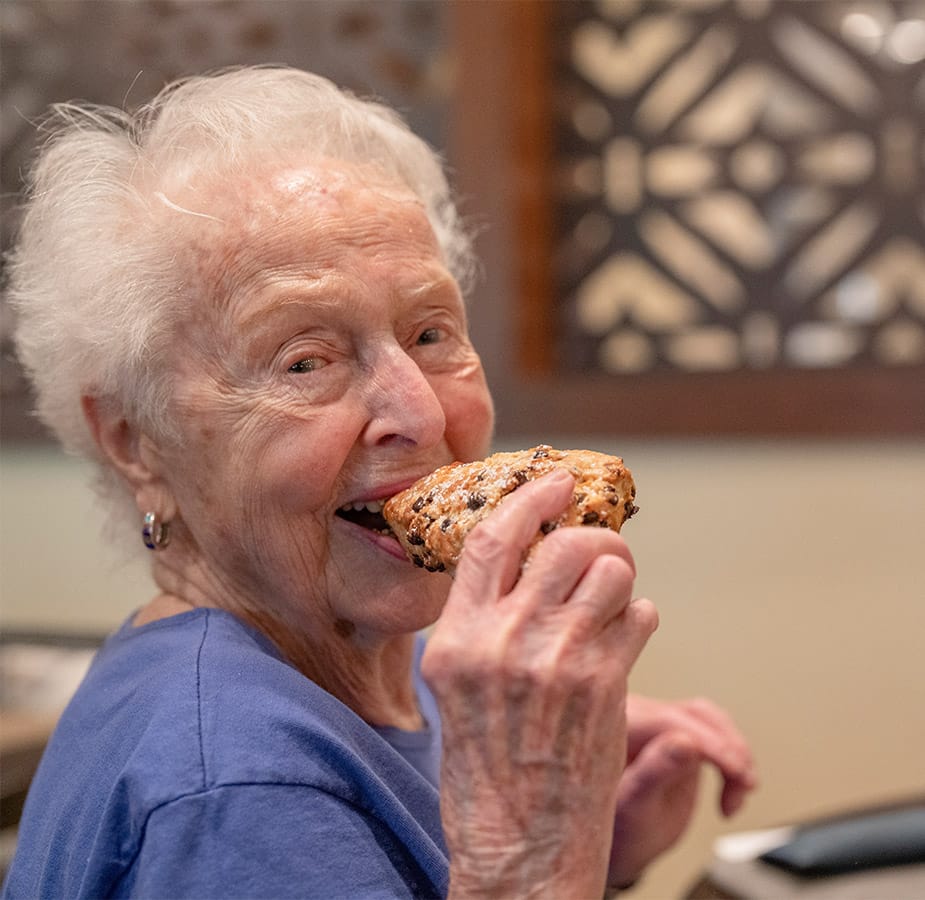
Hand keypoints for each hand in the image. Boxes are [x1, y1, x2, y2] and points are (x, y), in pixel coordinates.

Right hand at [423, 470, 658, 898]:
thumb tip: (525, 566)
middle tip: (599, 549)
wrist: (520, 847)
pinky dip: (636, 619)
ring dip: (618, 577)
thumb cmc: (485, 771)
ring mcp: (559, 660)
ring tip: (609, 601)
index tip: (557, 482)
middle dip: (592, 537)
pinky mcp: (607, 684)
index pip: (494, 538)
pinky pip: (640, 614)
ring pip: (611, 570)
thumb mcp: (454, 687)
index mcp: (458, 639)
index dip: (531, 498)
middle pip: (565, 544)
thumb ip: (482, 623)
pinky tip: (619, 643)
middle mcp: (506, 640)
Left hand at [607, 696, 757, 887]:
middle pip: (694, 714)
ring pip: (709, 719)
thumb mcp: (633, 807)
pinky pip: (715, 734)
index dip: (708, 742)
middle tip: (745, 783)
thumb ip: (654, 773)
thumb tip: (686, 742)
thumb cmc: (616, 827)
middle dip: (727, 747)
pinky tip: (733, 795)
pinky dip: (733, 762)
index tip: (735, 771)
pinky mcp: (679, 734)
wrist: (622, 842)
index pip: (668, 721)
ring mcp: (660, 722)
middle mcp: (637, 715)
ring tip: (742, 790)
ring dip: (735, 753)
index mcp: (617, 726)